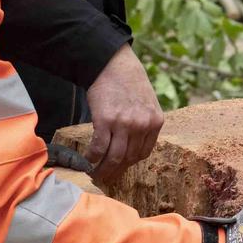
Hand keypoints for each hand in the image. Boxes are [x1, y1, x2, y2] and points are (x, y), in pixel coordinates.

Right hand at [83, 45, 162, 181]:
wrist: (112, 64)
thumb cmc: (129, 82)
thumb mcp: (147, 103)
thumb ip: (144, 123)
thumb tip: (132, 146)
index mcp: (155, 122)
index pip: (143, 153)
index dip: (129, 164)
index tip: (119, 168)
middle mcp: (142, 125)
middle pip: (128, 158)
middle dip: (115, 171)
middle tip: (105, 178)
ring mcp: (124, 124)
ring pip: (114, 157)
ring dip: (103, 169)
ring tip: (95, 174)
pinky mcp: (105, 120)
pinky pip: (99, 147)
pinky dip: (92, 157)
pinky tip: (87, 160)